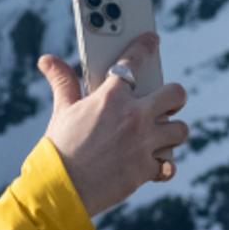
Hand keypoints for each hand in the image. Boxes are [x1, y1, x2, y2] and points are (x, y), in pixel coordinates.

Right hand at [35, 31, 190, 216]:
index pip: (133, 61)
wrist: (60, 189)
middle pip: (175, 94)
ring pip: (180, 130)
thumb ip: (63, 82)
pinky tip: (155, 164)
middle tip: (165, 102)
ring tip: (159, 135)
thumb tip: (48, 60)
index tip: (152, 40)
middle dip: (174, 97)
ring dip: (172, 132)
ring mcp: (143, 143)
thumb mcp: (62, 111)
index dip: (145, 46)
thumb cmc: (59, 147)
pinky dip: (164, 166)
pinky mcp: (146, 169)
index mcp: (111, 97)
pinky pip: (170, 164)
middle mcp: (134, 116)